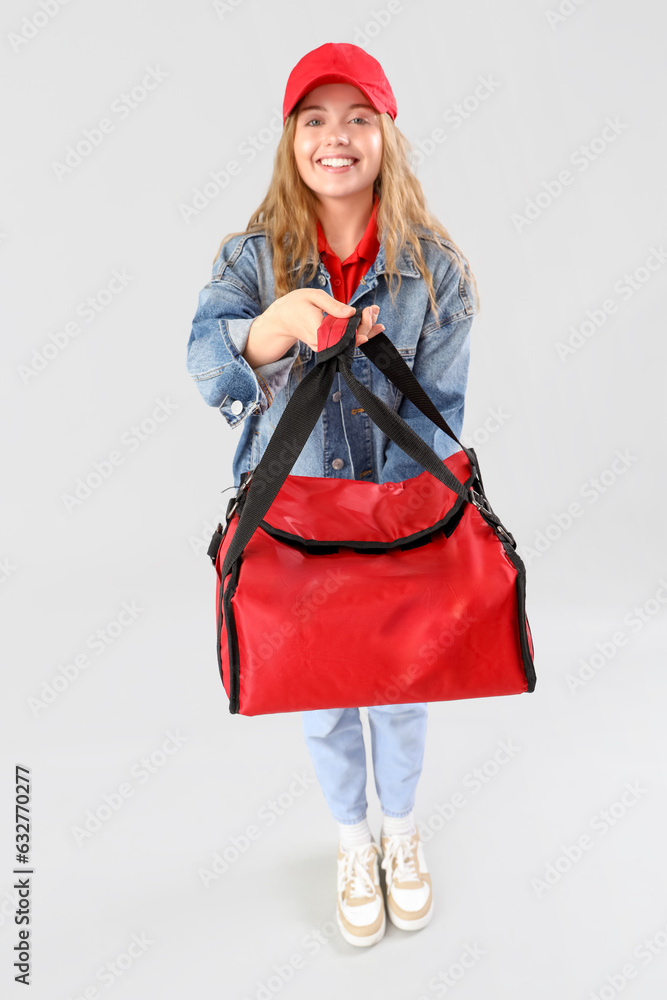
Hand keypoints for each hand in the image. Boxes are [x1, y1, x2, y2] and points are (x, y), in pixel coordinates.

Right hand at [244, 290, 384, 367]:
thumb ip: (333, 305)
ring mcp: (324, 347)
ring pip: (350, 342)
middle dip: (366, 326)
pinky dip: (357, 331)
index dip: (361, 325)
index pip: (346, 333)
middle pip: (351, 340)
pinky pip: (345, 341)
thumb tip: (352, 312)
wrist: (282, 319)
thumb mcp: (314, 297)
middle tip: (375, 309)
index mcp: (319, 331)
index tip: (369, 311)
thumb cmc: (297, 304)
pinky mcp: (326, 346)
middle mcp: (323, 343)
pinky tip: (368, 321)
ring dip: (365, 328)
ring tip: (375, 313)